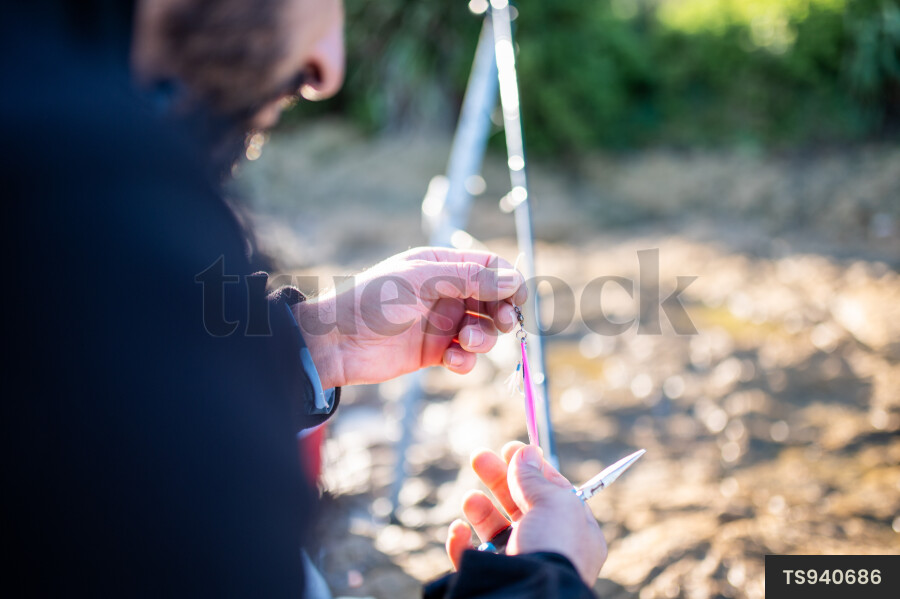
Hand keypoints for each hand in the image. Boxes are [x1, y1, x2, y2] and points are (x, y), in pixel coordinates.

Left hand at [292, 247, 526, 387]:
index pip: (488, 267)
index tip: (519, 299)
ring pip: (482, 330)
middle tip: (504, 323)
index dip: (508, 281)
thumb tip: (512, 280)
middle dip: (501, 312)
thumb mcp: (423, 281)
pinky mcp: (433, 352)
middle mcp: (445, 292)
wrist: (336, 343)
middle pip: (491, 300)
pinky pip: (464, 356)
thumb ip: (469, 279)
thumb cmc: (373, 301)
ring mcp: (440, 323)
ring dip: (483, 338)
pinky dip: (465, 360)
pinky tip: (452, 361)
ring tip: (466, 343)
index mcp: (440, 265)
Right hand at [446, 442, 606, 584]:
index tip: (509, 448)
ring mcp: (519, 563)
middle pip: (519, 505)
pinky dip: (460, 541)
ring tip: (471, 499)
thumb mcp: (554, 502)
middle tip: (478, 457)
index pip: (552, 492)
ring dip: (479, 509)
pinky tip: (458, 530)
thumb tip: (525, 452)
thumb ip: (535, 477)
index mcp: (574, 531)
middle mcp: (548, 547)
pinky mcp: (491, 576)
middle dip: (498, 479)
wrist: (530, 596)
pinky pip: (470, 556)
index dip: (531, 468)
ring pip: (493, 529)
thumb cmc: (554, 548)